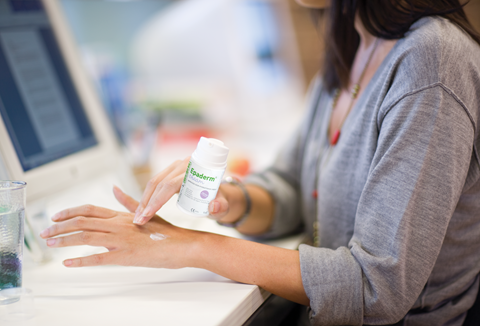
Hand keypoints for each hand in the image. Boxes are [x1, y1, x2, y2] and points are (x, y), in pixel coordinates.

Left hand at [39, 190, 199, 268]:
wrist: (183, 245)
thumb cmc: (166, 231)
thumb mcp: (146, 213)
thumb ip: (127, 202)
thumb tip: (114, 189)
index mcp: (122, 215)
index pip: (90, 209)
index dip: (70, 212)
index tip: (55, 218)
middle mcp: (118, 224)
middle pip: (82, 221)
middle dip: (59, 227)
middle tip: (44, 233)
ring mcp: (121, 239)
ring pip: (86, 236)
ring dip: (64, 240)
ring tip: (50, 245)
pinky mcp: (125, 255)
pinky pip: (98, 258)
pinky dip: (80, 260)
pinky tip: (68, 263)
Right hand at [133, 157, 230, 224]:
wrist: (219, 194)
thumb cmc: (220, 199)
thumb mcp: (223, 205)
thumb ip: (221, 207)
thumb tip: (213, 206)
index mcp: (195, 170)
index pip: (170, 184)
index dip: (157, 200)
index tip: (147, 215)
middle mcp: (184, 164)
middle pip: (159, 182)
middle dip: (147, 202)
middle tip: (138, 220)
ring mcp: (176, 167)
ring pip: (154, 181)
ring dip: (144, 200)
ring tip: (138, 217)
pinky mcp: (170, 172)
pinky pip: (155, 182)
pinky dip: (147, 196)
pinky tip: (142, 209)